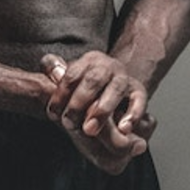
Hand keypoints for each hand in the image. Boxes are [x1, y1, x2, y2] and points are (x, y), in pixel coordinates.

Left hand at [40, 53, 156, 174]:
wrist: (117, 81)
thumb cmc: (88, 84)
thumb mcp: (71, 74)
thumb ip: (55, 69)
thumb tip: (50, 68)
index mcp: (88, 60)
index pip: (72, 74)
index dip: (61, 94)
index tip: (53, 114)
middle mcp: (107, 66)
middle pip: (93, 80)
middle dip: (79, 103)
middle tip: (69, 123)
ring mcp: (124, 78)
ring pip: (115, 89)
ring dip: (102, 111)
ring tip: (90, 129)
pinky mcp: (139, 92)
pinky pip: (139, 101)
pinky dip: (132, 115)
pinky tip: (124, 129)